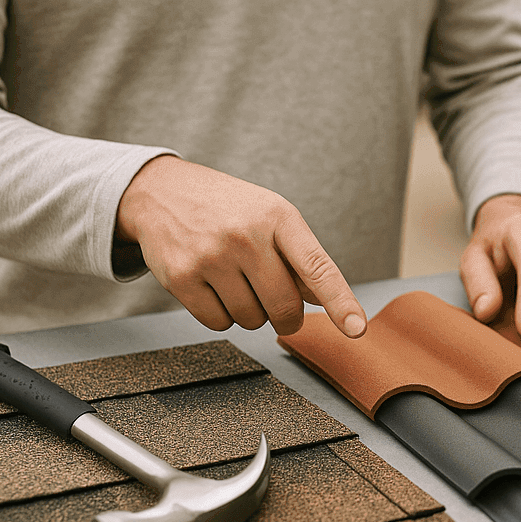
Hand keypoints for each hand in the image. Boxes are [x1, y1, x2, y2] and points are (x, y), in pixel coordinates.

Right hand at [115, 156, 366, 336]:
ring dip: (251, 314)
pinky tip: (213, 287)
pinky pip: (219, 323)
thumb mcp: (272, 216)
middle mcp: (245, 235)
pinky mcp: (181, 278)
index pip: (317, 267)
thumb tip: (322, 301)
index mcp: (278, 217)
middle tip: (280, 308)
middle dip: (286, 317)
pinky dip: (222, 316)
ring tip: (236, 281)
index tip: (358, 329)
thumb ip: (300, 258)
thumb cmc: (230, 209)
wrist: (163, 192)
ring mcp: (211, 257)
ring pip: (251, 320)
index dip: (340, 302)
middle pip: (284, 307)